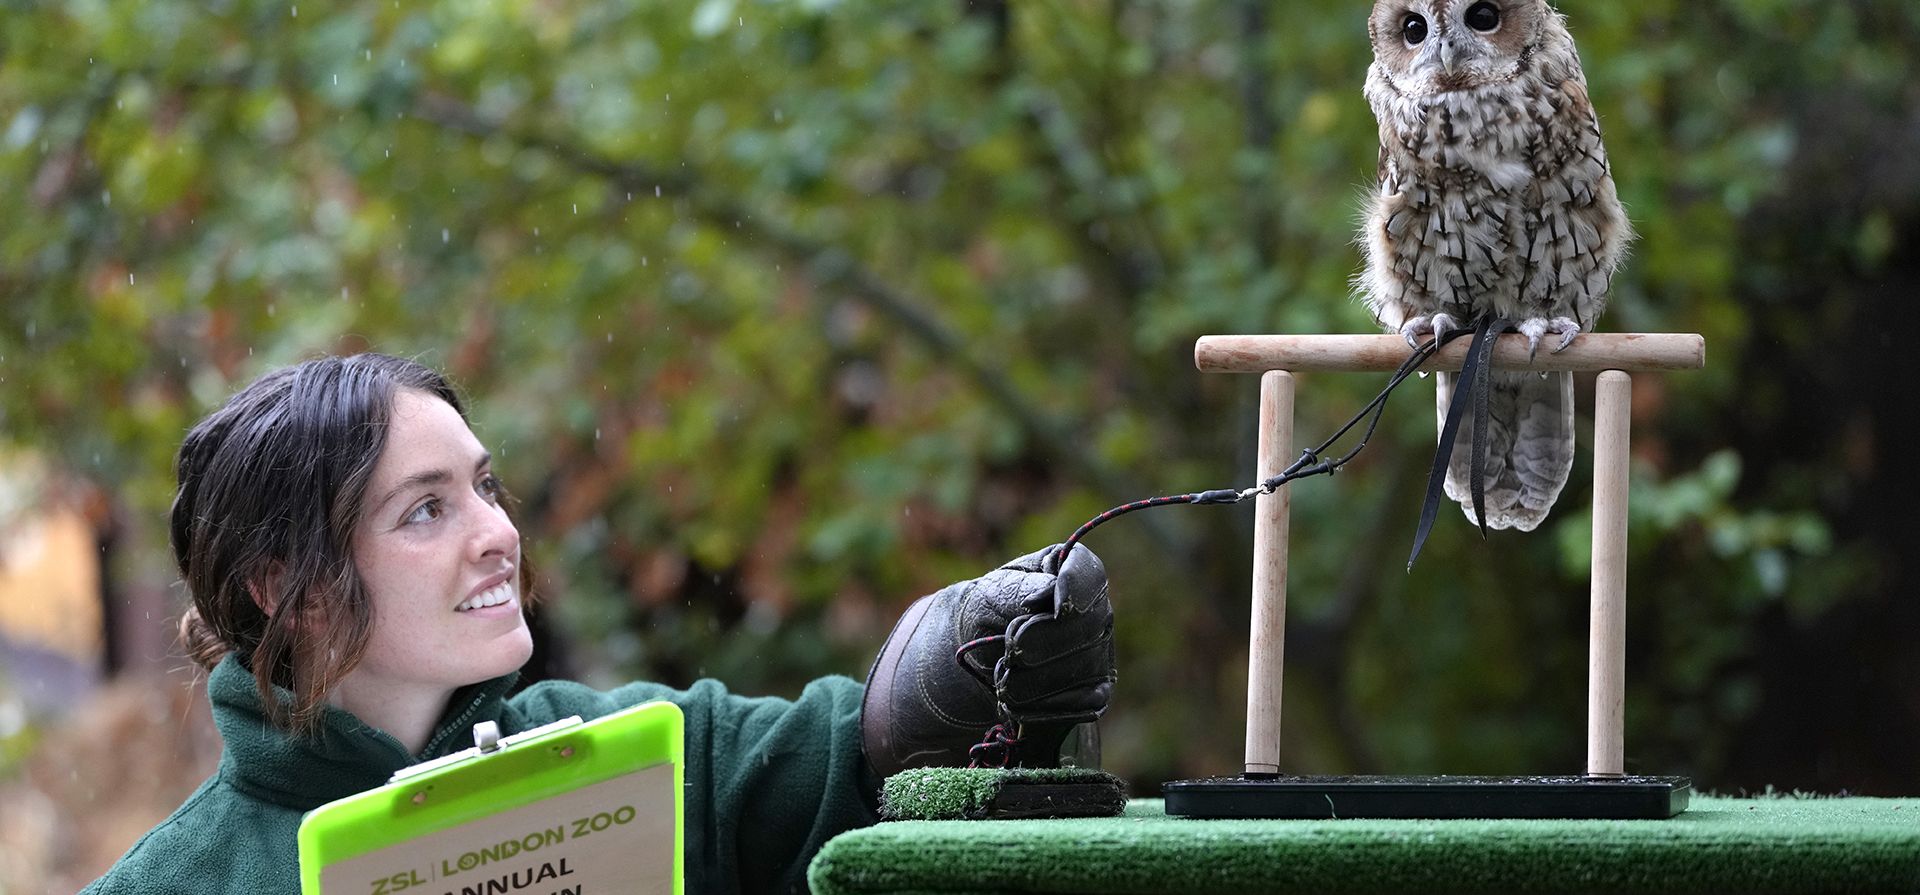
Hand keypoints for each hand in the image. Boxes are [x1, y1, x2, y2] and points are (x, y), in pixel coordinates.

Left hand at [861, 544, 1114, 777]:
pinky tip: (1016, 697)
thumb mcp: (997, 590)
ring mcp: (1101, 653)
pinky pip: (1079, 704)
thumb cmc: (992, 608)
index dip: (1070, 589)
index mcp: (1075, 571)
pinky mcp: (1094, 692)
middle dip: (1039, 640)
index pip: (1089, 575)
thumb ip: (1025, 588)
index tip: (1031, 605)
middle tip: (1009, 646)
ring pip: (1082, 670)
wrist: (981, 651)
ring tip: (1004, 673)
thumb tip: (1052, 592)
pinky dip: (1039, 705)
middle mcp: (1097, 612)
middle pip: (1087, 627)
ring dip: (1033, 678)